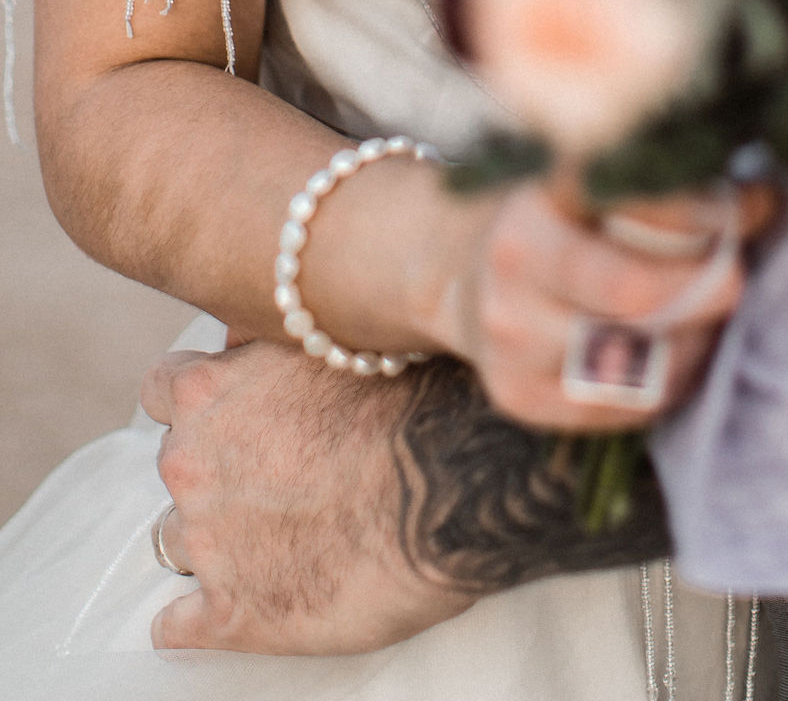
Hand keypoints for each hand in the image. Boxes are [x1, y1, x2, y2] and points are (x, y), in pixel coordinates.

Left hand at [143, 341, 474, 654]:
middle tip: (276, 473)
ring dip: (215, 538)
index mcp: (210, 389)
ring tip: (277, 537)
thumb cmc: (409, 398)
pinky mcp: (229, 613)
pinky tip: (241, 607)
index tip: (232, 410)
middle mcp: (191, 462)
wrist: (452, 481)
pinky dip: (200, 618)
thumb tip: (252, 336)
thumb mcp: (332, 341)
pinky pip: (179, 625)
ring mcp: (205, 541)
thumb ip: (275, 343)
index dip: (198, 401)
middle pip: (175, 462)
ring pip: (176, 539)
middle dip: (215, 467)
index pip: (162, 387)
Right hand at [440, 178, 774, 432]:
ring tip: (707, 312)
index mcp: (533, 204)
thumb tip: (763, 197)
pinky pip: (622, 406)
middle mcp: (512, 277)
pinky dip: (668, 380)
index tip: (756, 203)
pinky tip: (676, 348)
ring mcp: (512, 346)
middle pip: (636, 294)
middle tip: (737, 274)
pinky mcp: (521, 400)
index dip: (705, 212)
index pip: (633, 210)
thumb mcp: (590, 180)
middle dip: (705, 286)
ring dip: (693, 338)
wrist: (465, 275)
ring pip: (637, 361)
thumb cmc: (554, 217)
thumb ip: (665, 186)